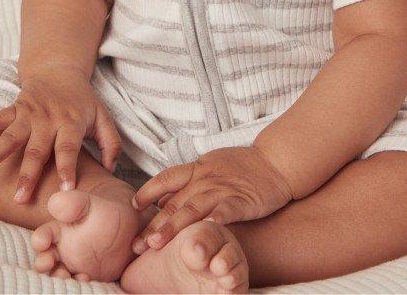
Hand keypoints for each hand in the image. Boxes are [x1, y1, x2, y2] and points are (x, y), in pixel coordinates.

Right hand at [0, 66, 122, 203]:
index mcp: (71, 123)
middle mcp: (49, 119)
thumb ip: (111, 143)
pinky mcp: (15, 107)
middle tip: (19, 198)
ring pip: (11, 135)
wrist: (61, 70)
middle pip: (37, 149)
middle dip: (28, 174)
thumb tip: (111, 169)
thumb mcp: (102, 117)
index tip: (65, 191)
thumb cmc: (83, 101)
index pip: (69, 149)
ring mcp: (29, 113)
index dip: (67, 169)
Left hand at [130, 145, 292, 252]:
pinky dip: (215, 221)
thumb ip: (187, 183)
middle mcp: (205, 179)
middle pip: (174, 202)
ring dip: (173, 227)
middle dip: (153, 224)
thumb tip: (162, 199)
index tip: (132, 208)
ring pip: (193, 209)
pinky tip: (204, 233)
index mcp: (197, 169)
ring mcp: (222, 190)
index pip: (165, 179)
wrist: (274, 161)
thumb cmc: (240, 168)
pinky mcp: (241, 201)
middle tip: (137, 244)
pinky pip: (226, 212)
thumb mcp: (209, 167)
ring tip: (157, 244)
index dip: (147, 192)